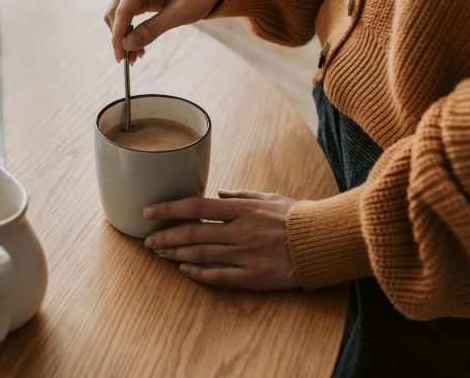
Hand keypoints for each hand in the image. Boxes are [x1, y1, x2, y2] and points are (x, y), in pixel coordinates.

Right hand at [104, 0, 223, 62]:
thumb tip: (127, 45)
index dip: (119, 34)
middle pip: (115, 11)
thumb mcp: (178, 14)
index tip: (120, 57)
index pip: (123, 9)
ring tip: (136, 55)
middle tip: (129, 60)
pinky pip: (124, 14)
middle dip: (120, 37)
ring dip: (123, 35)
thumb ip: (152, 29)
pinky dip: (128, 30)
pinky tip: (138, 44)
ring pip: (116, 14)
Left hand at [143, 190, 300, 290]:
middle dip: (166, 237)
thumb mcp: (268, 197)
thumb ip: (240, 195)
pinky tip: (184, 270)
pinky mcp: (253, 277)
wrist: (322, 242)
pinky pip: (219, 276)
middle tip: (147, 240)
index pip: (196, 207)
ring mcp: (245, 255)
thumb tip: (218, 193)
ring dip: (177, 254)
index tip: (149, 211)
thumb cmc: (295, 216)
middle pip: (193, 235)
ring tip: (160, 253)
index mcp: (242, 209)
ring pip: (201, 255)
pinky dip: (199, 273)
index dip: (169, 209)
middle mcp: (239, 232)